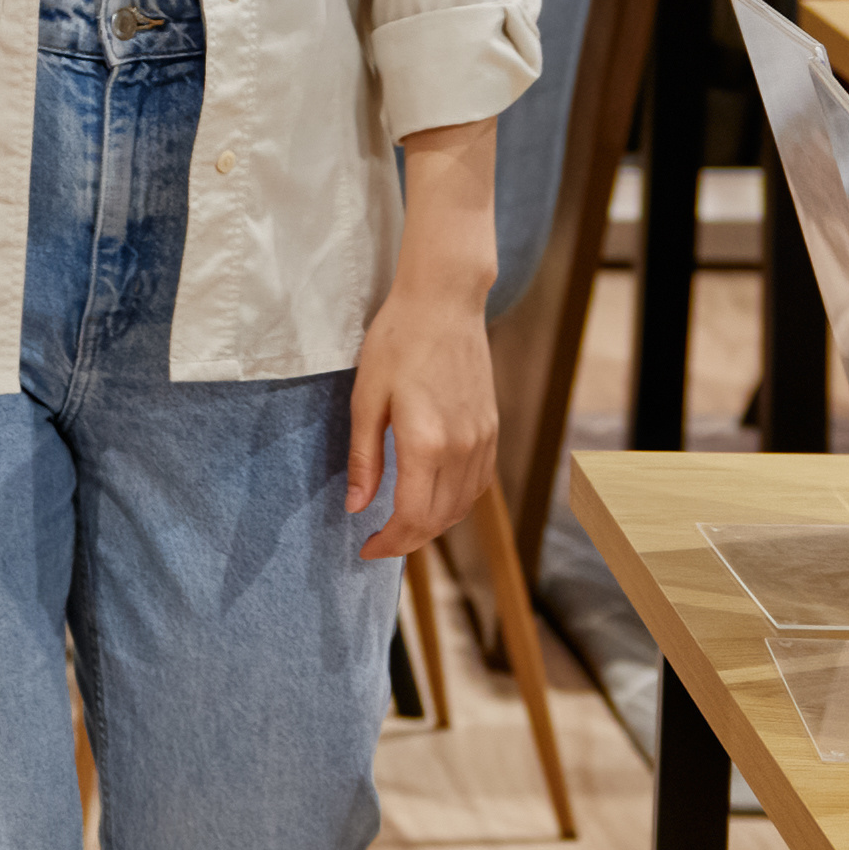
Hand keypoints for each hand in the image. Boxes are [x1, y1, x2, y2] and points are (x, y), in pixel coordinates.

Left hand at [344, 275, 496, 566]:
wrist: (444, 301)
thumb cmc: (397, 341)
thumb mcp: (365, 398)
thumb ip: (364, 458)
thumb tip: (357, 507)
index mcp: (425, 442)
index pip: (412, 517)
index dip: (389, 543)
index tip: (366, 548)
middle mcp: (461, 447)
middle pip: (439, 520)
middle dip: (408, 541)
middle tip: (379, 542)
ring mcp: (482, 439)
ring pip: (463, 506)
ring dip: (433, 525)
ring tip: (402, 524)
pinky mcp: (491, 427)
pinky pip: (478, 483)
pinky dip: (455, 502)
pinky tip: (433, 497)